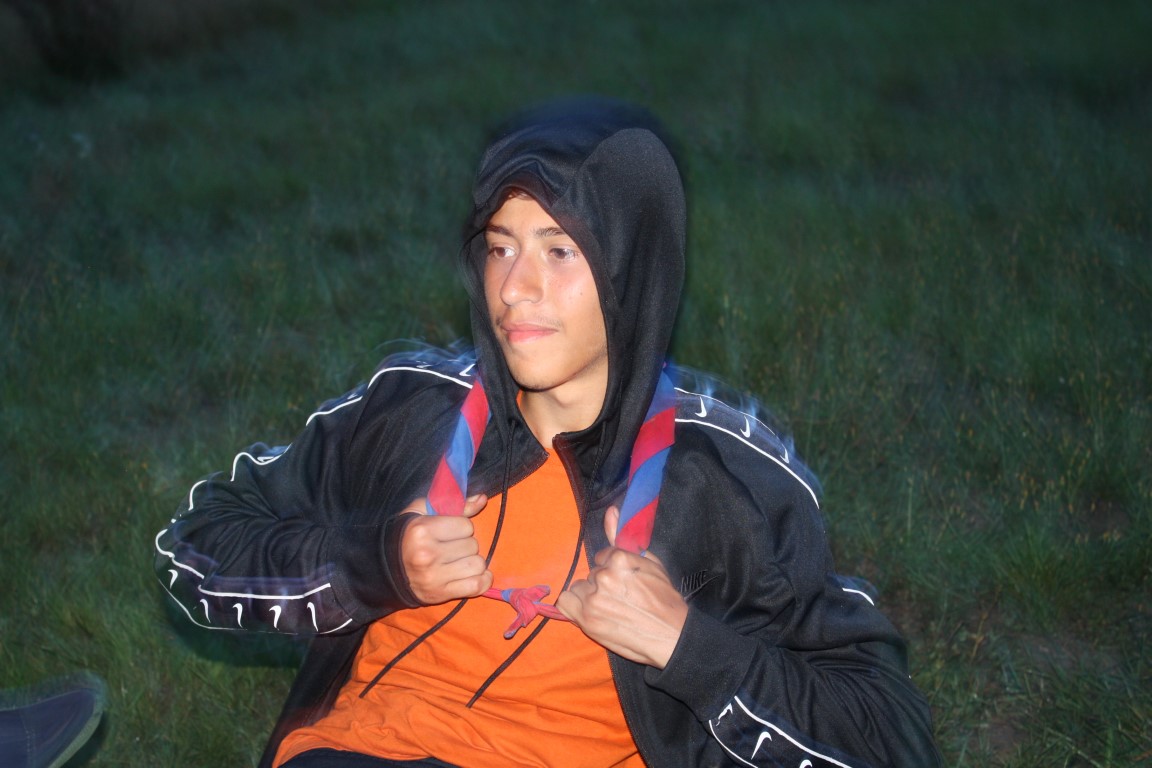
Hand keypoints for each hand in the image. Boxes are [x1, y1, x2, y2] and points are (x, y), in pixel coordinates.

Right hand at [400, 494, 492, 604]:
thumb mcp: (423, 512)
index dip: (461, 527)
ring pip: (478, 565)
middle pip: (473, 545)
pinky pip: (477, 586)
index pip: (466, 526)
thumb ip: (456, 504)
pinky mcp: (440, 594)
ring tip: (460, 560)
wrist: (385, 568)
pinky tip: (474, 574)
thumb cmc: (407, 535)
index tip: (450, 531)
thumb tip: (483, 499)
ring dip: (473, 562)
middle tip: (453, 547)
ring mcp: (434, 577)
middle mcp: (428, 555)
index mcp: (423, 531)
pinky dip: (482, 580)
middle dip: (466, 544)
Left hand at [556, 505, 687, 668]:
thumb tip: (611, 510)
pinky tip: (592, 613)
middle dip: (601, 584)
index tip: (626, 585)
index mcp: (619, 559)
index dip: (613, 571)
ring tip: (609, 609)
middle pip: (591, 574)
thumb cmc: (665, 599)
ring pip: (578, 588)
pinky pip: (565, 603)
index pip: (602, 558)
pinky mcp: (586, 620)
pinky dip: (575, 607)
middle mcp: (603, 576)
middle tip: (621, 600)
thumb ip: (623, 537)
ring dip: (588, 596)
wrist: (672, 636)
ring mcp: (593, 599)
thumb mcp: (650, 562)